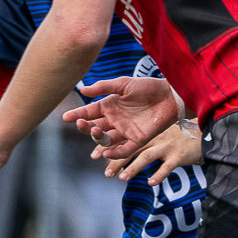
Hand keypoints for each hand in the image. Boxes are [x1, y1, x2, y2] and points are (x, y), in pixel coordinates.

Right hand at [61, 77, 179, 157]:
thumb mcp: (124, 83)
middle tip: (81, 124)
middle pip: (94, 127)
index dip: (77, 115)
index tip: (66, 117)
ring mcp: (125, 131)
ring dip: (98, 138)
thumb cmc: (148, 87)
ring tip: (95, 131)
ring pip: (106, 139)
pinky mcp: (138, 140)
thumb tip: (82, 90)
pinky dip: (115, 153)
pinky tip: (107, 153)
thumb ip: (104, 87)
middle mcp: (115, 120)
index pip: (89, 112)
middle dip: (86, 127)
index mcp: (109, 106)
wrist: (171, 95)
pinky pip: (124, 150)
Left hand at [104, 122, 201, 186]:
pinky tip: (151, 183)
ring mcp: (166, 146)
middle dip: (116, 160)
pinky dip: (159, 175)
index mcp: (146, 133)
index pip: (123, 139)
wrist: (203, 137)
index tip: (94, 156)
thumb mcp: (156, 137)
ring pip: (146, 156)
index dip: (108, 147)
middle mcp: (154, 137)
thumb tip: (118, 155)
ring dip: (133, 168)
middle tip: (106, 174)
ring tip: (122, 178)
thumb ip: (140, 144)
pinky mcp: (178, 155)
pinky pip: (167, 166)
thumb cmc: (176, 140)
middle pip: (131, 148)